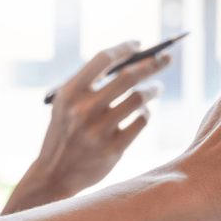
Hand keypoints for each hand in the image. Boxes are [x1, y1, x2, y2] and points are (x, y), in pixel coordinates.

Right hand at [3, 42, 170, 212]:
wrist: (53, 176)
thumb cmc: (64, 134)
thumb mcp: (65, 106)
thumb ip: (88, 86)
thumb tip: (132, 62)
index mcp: (69, 94)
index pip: (103, 59)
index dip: (124, 48)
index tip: (139, 45)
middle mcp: (83, 110)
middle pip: (128, 77)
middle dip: (152, 63)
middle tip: (166, 58)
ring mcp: (98, 131)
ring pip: (139, 99)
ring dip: (153, 89)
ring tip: (158, 87)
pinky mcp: (112, 149)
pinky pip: (141, 122)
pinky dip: (146, 114)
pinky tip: (144, 113)